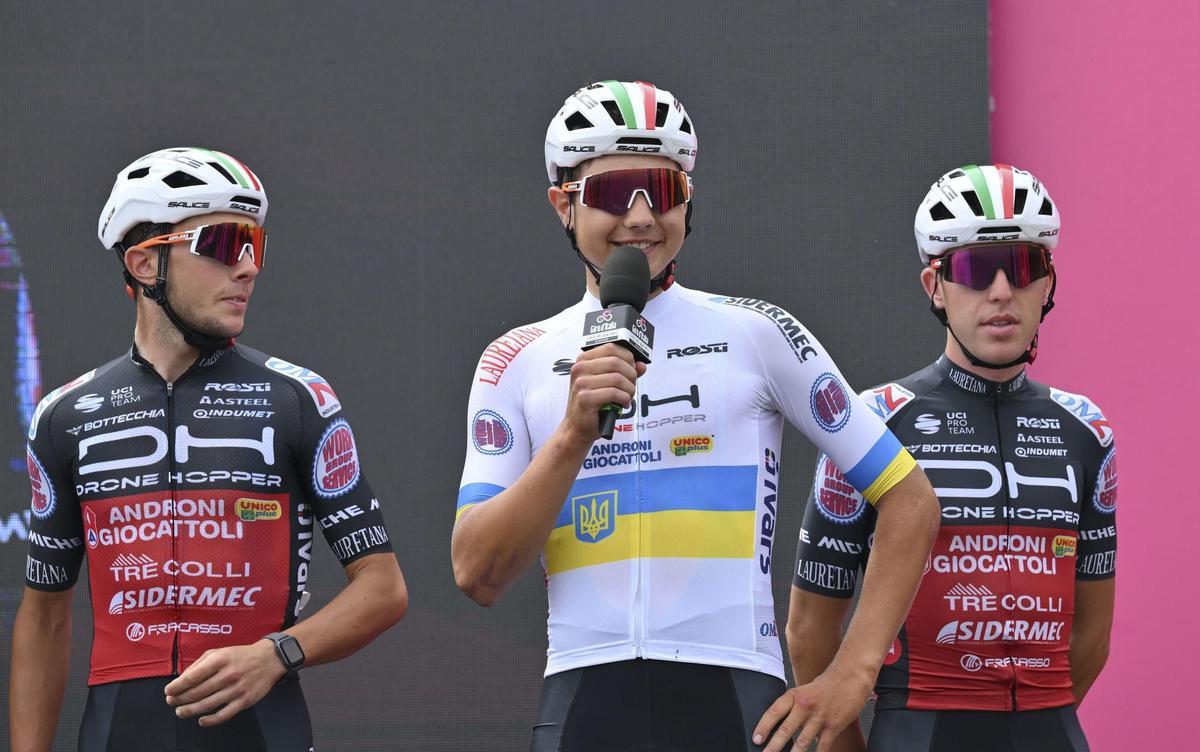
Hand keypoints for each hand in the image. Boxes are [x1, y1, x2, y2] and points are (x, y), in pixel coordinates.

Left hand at [164, 639, 286, 725]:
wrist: (270, 659)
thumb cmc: (241, 656)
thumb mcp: (219, 652)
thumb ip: (200, 664)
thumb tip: (182, 679)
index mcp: (220, 660)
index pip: (192, 677)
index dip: (177, 686)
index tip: (168, 691)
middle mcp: (228, 674)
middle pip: (197, 692)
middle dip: (179, 699)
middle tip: (171, 702)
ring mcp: (237, 689)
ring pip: (207, 705)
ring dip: (190, 710)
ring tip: (180, 712)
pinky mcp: (245, 701)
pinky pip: (223, 715)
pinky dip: (210, 720)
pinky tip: (201, 720)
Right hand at [560, 343, 645, 445]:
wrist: (577, 427)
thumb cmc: (593, 405)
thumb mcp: (608, 384)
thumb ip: (625, 372)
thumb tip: (642, 365)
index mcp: (584, 360)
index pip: (612, 348)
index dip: (628, 358)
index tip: (632, 370)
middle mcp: (580, 368)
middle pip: (616, 362)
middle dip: (631, 375)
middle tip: (631, 387)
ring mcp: (581, 383)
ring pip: (617, 378)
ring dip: (629, 390)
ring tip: (628, 397)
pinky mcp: (585, 398)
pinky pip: (614, 393)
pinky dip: (624, 399)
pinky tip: (623, 404)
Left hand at [752, 668, 872, 751]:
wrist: (851, 676)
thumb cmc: (828, 683)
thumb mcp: (805, 690)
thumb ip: (795, 706)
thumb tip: (784, 724)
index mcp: (795, 695)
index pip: (774, 712)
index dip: (763, 727)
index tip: (756, 739)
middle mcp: (805, 706)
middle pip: (785, 730)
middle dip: (773, 746)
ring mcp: (819, 717)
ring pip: (802, 741)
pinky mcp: (834, 726)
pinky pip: (822, 746)